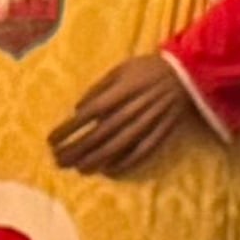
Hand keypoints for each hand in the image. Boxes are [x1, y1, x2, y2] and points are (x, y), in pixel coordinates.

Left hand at [47, 54, 205, 175]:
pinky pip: (142, 151)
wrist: (187, 71)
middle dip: (77, 149)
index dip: (68, 129)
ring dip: (95, 160)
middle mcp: (133, 109)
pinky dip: (125, 162)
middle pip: (99, 134)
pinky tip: (109, 171)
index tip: (51, 140)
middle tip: (58, 160)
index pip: (88, 115)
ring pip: (118, 146)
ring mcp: (148, 122)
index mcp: (121, 91)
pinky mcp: (162, 131)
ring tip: (77, 169)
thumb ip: (97, 89)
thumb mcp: (119, 70)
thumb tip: (77, 110)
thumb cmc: (148, 68)